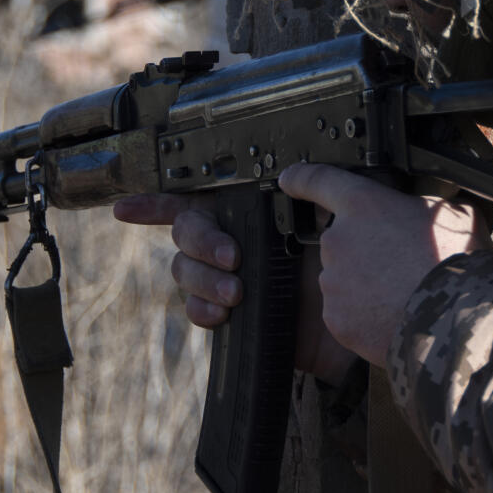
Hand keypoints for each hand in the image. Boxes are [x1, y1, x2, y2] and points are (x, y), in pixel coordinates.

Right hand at [110, 193, 358, 382]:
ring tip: (236, 291)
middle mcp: (236, 241)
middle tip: (234, 257)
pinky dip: (204, 309)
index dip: (157, 200)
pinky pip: (197, 309)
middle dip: (201, 240)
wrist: (366, 320)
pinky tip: (225, 313)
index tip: (126, 207)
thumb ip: (319, 185)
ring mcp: (230, 279)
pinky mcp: (235, 316)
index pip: (198, 196)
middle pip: (186, 230)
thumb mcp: (345, 214)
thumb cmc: (359, 264)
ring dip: (203, 278)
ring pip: (184, 270)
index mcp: (255, 211)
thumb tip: (292, 171)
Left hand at [276, 163, 486, 365]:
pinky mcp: (336, 319)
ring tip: (404, 293)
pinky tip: (395, 316)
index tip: (289, 180)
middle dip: (366, 251)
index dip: (301, 179)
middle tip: (401, 264)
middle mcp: (338, 240)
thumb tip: (426, 212)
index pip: (319, 181)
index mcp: (363, 205)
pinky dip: (367, 316)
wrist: (452, 318)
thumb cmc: (456, 261)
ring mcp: (333, 282)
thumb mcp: (453, 211)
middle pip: (343, 242)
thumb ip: (424, 206)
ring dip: (367, 285)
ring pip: (345, 280)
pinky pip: (348, 313)